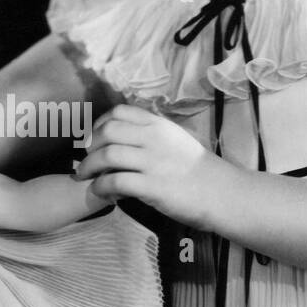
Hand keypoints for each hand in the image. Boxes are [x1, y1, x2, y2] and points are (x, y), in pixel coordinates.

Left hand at [75, 104, 214, 225]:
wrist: (223, 193)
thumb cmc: (200, 171)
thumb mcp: (177, 140)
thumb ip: (153, 135)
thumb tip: (127, 136)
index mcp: (159, 125)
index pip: (119, 112)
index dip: (99, 124)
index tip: (93, 138)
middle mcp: (154, 138)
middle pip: (107, 132)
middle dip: (89, 146)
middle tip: (84, 159)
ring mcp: (152, 162)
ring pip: (107, 156)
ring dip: (89, 167)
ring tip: (84, 177)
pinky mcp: (152, 186)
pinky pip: (115, 182)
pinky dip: (101, 187)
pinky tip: (100, 192)